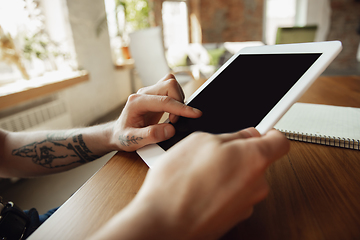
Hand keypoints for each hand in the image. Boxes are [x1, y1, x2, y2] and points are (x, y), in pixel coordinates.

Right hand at [91, 128, 289, 238]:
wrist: (164, 223)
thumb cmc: (178, 183)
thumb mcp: (201, 141)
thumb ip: (231, 135)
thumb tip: (244, 136)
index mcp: (254, 159)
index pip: (280, 141)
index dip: (270, 133)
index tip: (262, 131)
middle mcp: (257, 184)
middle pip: (258, 161)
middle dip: (241, 154)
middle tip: (215, 152)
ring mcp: (247, 205)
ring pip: (244, 179)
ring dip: (229, 173)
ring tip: (201, 173)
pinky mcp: (234, 218)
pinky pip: (234, 196)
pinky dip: (222, 190)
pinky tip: (200, 189)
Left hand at [112, 74, 201, 150]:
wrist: (117, 133)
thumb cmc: (123, 137)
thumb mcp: (132, 141)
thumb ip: (151, 135)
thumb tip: (170, 129)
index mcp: (136, 102)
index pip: (164, 100)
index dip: (181, 108)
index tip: (195, 114)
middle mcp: (143, 93)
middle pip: (169, 84)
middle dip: (179, 102)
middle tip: (174, 120)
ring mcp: (149, 93)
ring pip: (171, 83)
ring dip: (178, 99)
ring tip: (172, 117)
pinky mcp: (155, 95)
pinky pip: (171, 89)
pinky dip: (176, 99)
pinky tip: (172, 113)